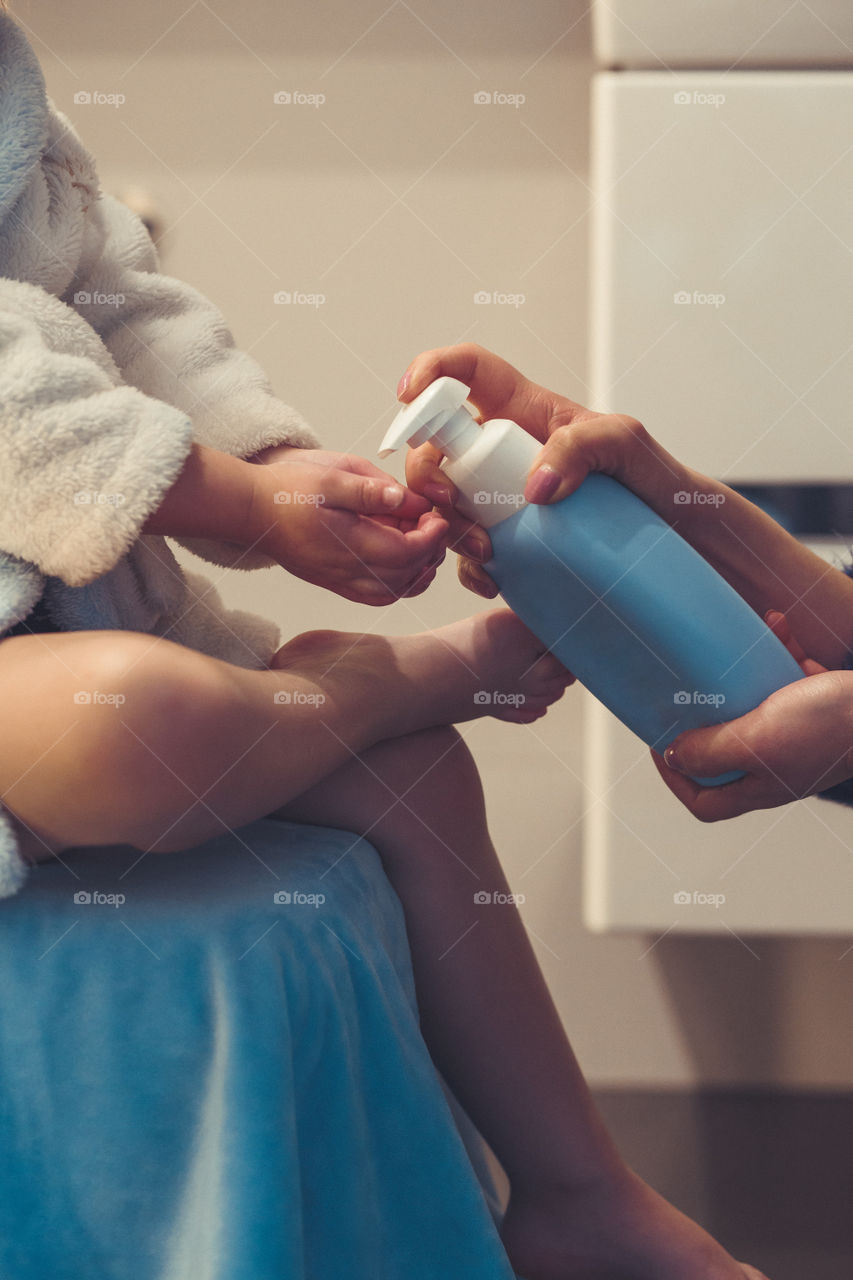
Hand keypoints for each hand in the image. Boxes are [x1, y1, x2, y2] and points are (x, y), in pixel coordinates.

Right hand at [248, 446, 448, 604]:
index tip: (436, 515)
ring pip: (394, 592)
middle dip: (430, 552)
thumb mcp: (330, 475)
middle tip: (432, 523)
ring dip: (418, 571)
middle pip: (406, 577)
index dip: (431, 536)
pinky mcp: (335, 583)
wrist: (251, 510)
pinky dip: (399, 583)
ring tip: (422, 541)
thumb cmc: (286, 490)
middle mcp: (346, 571)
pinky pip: (377, 596)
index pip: (407, 553)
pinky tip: (403, 560)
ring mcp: (340, 582)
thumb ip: (370, 489)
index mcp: (348, 543)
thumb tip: (407, 498)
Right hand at [397, 343, 682, 597]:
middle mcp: (502, 450)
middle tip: (447, 504)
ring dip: (446, 527)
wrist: (674, 540)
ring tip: (487, 554)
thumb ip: (582, 447)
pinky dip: (468, 568)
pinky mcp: (507, 539)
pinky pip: (468, 551)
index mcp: (523, 411)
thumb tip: (533, 487)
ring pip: (443, 503)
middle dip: (425, 475)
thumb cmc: (653, 479)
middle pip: (434, 447)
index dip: (430, 371)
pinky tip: (493, 580)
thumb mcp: (626, 446)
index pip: (465, 371)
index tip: (409, 397)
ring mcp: (500, 496)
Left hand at [655, 611, 852, 818]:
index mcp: (760, 783)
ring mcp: (797, 734)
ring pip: (751, 707)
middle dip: (702, 717)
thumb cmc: (832, 727)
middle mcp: (776, 764)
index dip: (675, 779)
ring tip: (729, 647)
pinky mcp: (816, 703)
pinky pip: (785, 676)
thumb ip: (711, 751)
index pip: (704, 801)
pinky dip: (778, 650)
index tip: (659, 743)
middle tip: (685, 688)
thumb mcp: (756, 740)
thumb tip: (673, 757)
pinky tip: (776, 625)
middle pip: (722, 751)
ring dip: (738, 673)